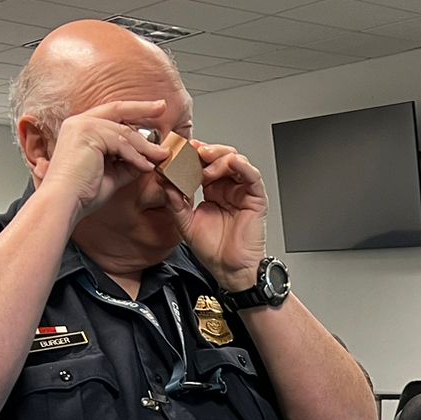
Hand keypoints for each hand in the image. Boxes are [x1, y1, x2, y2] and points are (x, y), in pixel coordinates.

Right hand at [38, 99, 167, 221]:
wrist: (64, 203)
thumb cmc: (81, 194)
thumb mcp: (111, 174)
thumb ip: (127, 163)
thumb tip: (148, 159)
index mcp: (80, 130)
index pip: (111, 114)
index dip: (133, 111)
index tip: (154, 109)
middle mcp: (79, 123)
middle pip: (118, 109)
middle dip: (143, 108)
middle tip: (162, 106)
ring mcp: (82, 126)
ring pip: (123, 131)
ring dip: (144, 146)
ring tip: (161, 156)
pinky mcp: (87, 133)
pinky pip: (121, 142)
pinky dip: (136, 155)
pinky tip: (146, 166)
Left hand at [175, 141, 267, 291]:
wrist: (230, 270)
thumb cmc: (213, 250)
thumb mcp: (185, 224)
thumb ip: (175, 202)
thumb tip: (164, 181)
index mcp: (212, 191)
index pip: (203, 166)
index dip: (192, 156)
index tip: (179, 151)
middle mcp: (227, 188)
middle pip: (220, 158)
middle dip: (207, 151)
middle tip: (193, 150)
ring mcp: (242, 192)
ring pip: (236, 162)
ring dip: (221, 157)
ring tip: (207, 160)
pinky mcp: (256, 198)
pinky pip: (252, 176)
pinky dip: (243, 166)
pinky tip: (232, 162)